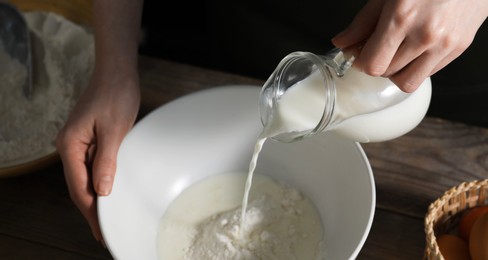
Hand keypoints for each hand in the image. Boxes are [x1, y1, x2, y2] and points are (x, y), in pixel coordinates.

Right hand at [56, 69, 139, 241]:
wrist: (117, 72)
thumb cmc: (116, 95)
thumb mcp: (115, 130)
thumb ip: (107, 161)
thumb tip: (101, 191)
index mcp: (70, 144)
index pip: (78, 186)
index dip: (90, 210)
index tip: (100, 229)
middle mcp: (70, 146)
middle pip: (78, 185)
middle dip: (91, 208)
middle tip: (103, 230)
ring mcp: (78, 142)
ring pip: (85, 177)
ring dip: (96, 196)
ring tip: (108, 216)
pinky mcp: (89, 139)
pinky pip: (92, 165)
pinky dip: (101, 180)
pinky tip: (110, 190)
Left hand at [332, 0, 487, 91]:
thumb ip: (363, 22)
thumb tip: (342, 43)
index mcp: (402, 18)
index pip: (373, 64)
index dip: (361, 61)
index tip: (359, 54)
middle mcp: (426, 34)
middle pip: (387, 73)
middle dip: (377, 62)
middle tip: (377, 48)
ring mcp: (445, 43)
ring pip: (407, 82)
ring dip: (395, 71)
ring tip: (396, 51)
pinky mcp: (459, 48)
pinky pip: (428, 74)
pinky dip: (415, 67)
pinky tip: (415, 48)